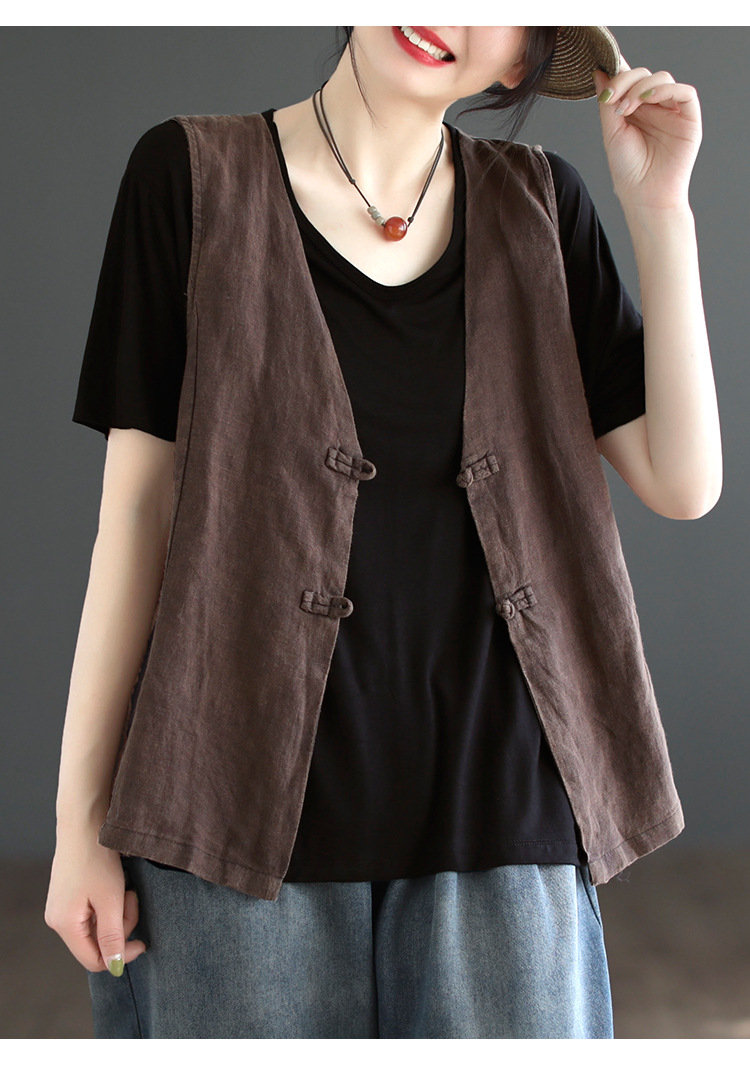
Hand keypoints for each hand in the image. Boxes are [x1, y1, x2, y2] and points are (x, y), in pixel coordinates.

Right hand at [44, 835, 146, 973]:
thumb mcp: (110, 900)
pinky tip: (116, 886)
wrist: (85, 822)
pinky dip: (109, 905)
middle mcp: (58, 919)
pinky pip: (93, 913)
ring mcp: (62, 907)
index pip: (94, 961)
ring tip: (125, 890)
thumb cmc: (96, 858)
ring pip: (97, 927)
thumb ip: (112, 936)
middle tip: (132, 900)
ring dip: (117, 914)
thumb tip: (115, 967)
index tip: (143, 942)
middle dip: (121, 927)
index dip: (121, 956)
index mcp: (65, 925)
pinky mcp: (69, 896)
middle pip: (96, 943)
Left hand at [593, 56, 701, 211]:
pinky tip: (649, 99)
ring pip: (663, 78)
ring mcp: (673, 112)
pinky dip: (667, 89)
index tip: (602, 69)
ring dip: (642, 87)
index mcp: (635, 108)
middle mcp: (655, 107)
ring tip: (626, 109)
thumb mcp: (611, 131)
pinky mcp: (689, 119)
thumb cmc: (628, 170)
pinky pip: (685, 92)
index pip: (631, 78)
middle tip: (613, 101)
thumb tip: (599, 72)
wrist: (644, 196)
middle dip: (626, 81)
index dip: (619, 70)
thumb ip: (607, 101)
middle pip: (645, 74)